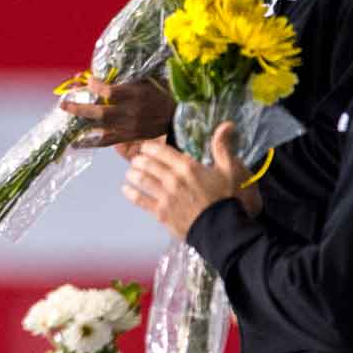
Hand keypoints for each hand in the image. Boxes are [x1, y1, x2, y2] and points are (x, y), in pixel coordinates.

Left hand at [60, 78, 174, 147]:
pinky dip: (90, 142)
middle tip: (64, 104)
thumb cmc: (158, 93)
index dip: (96, 85)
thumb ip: (124, 81)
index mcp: (134, 95)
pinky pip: (106, 142)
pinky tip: (76, 144)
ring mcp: (128, 127)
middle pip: (100, 112)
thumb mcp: (144, 81)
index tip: (88, 79)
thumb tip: (99, 78)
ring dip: (81, 125)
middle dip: (80, 108)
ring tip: (65, 123)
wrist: (175, 116)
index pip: (110, 92)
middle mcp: (130, 113)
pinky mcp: (128, 137)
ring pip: (101, 128)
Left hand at [121, 122, 248, 238]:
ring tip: (130, 172)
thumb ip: (222, 146)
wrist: (221, 229)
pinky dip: (130, 193)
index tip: (145, 147)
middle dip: (139, 160)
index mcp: (187, 166)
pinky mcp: (161, 213)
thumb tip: (227, 124)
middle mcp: (173, 179)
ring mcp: (165, 196)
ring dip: (133, 174)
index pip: (160, 150)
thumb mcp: (228, 170)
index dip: (149, 147)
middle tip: (137, 160)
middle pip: (147, 164)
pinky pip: (140, 200)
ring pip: (141, 180)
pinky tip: (125, 189)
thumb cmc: (225, 199)